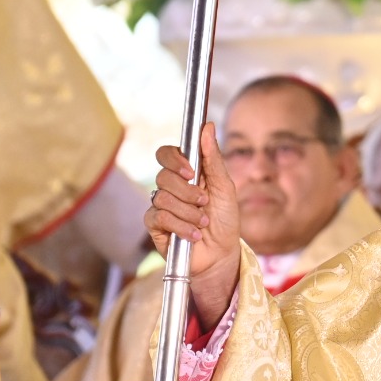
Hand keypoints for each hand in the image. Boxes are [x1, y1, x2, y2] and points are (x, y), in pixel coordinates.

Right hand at [146, 122, 240, 325]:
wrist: (222, 253)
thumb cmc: (225, 219)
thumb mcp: (225, 187)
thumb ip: (213, 158)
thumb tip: (206, 126)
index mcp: (186, 173)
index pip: (166, 154)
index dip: (175, 159)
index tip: (191, 171)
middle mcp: (170, 187)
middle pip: (163, 175)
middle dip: (188, 191)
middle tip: (205, 202)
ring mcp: (160, 205)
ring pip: (162, 197)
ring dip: (188, 212)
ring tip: (203, 223)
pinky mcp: (155, 226)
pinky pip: (158, 217)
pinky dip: (180, 226)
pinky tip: (194, 235)